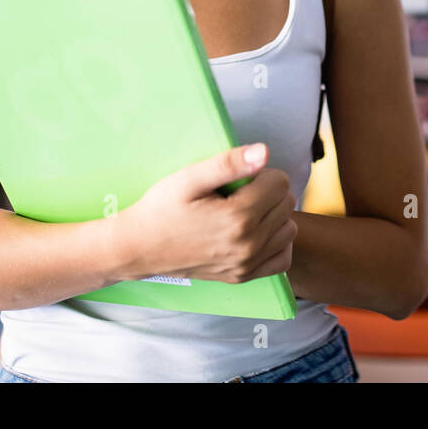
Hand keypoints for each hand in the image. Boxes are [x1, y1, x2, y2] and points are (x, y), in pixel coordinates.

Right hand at [113, 143, 297, 284]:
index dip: (261, 173)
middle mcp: (248, 244)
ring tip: (245, 210)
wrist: (138, 248)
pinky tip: (256, 232)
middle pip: (286, 203)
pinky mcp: (243, 277)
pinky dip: (276, 242)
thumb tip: (265, 152)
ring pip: (289, 229)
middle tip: (239, 192)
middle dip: (269, 191)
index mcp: (238, 216)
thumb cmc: (161, 209)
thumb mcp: (190, 178)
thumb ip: (229, 163)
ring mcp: (247, 264)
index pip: (280, 182)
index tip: (239, 178)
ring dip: (274, 215)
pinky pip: (282, 258)